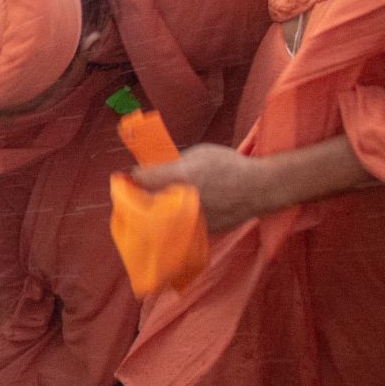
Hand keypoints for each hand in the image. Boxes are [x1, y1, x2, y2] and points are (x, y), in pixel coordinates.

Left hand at [131, 143, 270, 232]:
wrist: (259, 188)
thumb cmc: (228, 165)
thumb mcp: (198, 154)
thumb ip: (173, 163)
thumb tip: (154, 170)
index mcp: (180, 176)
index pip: (141, 178)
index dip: (131, 178)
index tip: (125, 179)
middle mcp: (182, 199)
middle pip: (146, 203)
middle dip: (137, 199)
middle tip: (134, 195)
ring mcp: (191, 218)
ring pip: (161, 221)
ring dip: (154, 215)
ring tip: (153, 209)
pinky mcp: (200, 232)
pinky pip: (179, 229)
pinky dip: (174, 225)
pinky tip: (174, 219)